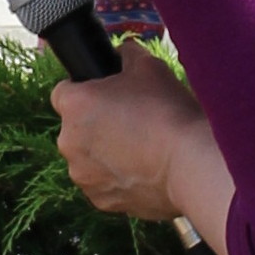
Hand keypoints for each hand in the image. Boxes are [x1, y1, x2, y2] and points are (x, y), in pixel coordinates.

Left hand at [51, 41, 204, 220]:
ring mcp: (81, 174)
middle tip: (133, 121)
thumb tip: (121, 53)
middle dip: (97, 124)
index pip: (64, 91)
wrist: (190, 165)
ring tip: (142, 148)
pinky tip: (145, 171)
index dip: (86, 90)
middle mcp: (67, 141)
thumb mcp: (149, 67)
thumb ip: (126, 55)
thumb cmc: (168, 112)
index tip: (107, 95)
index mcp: (73, 105)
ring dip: (105, 153)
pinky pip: (104, 184)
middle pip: (76, 128)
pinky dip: (119, 179)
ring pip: (88, 158)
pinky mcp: (100, 201)